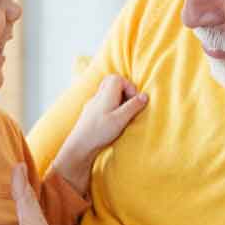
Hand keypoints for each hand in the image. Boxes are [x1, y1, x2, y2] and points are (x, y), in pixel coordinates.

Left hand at [54, 75, 147, 193]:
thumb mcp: (121, 119)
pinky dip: (111, 107)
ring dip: (117, 100)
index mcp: (106, 94)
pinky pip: (102, 103)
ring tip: (122, 114)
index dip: (129, 87)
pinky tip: (113, 121)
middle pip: (111, 83)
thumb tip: (145, 96)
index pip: (118, 78)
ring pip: (106, 93)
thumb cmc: (99, 132)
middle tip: (129, 105)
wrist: (80, 145)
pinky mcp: (90, 113)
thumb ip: (133, 106)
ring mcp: (92, 104)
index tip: (134, 101)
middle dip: (123, 91)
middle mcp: (98, 96)